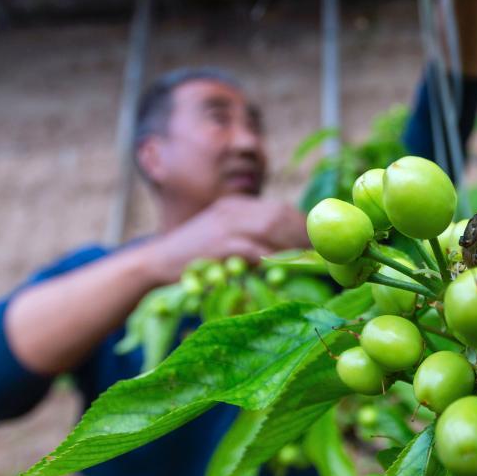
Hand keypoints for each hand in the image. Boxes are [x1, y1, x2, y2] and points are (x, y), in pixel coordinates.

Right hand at [145, 195, 308, 282]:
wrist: (155, 260)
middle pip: (280, 214)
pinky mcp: (220, 244)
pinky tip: (285, 270)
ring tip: (311, 262)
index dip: (303, 226)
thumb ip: (250, 236)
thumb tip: (287, 252)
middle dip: (304, 234)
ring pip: (271, 227)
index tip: (320, 243)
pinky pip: (255, 249)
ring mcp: (226, 225)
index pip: (280, 209)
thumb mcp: (222, 235)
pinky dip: (274, 259)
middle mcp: (233, 209)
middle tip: (322, 254)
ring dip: (294, 245)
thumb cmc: (193, 255)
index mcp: (237, 205)